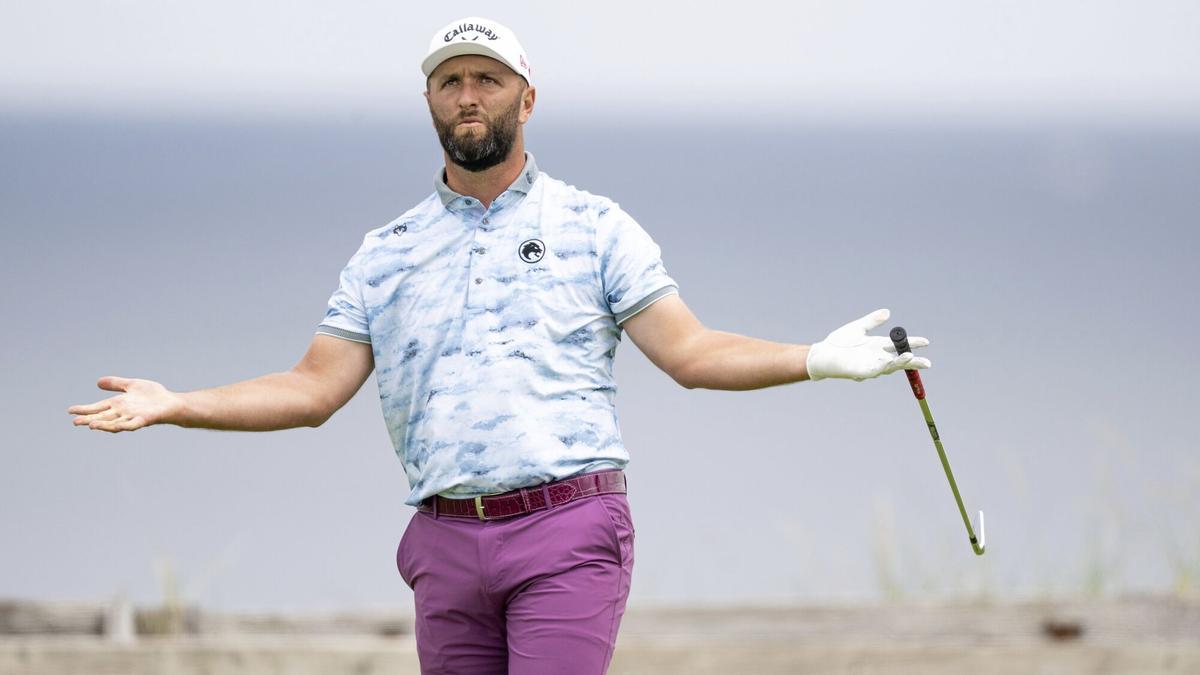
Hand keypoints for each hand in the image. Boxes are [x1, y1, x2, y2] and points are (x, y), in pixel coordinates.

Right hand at [68, 376, 181, 432]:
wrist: (171, 403)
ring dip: (103, 425)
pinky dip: (122, 426)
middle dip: (89, 419)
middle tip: (75, 422)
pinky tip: (115, 426)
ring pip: (114, 423)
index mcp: (118, 404)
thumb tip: (98, 382)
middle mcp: (123, 412)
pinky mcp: (144, 420)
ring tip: (90, 425)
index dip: (85, 409)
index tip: (70, 410)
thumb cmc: (153, 396)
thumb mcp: (132, 385)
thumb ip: (116, 384)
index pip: (97, 407)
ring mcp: (132, 417)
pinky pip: (131, 425)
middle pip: (102, 417)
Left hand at [806, 309, 930, 380]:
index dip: (913, 344)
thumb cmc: (839, 343)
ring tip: (911, 358)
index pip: (900, 346)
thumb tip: (887, 312)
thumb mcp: (858, 328)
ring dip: (901, 363)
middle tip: (928, 363)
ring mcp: (871, 366)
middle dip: (914, 362)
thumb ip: (872, 321)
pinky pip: (876, 370)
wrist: (823, 354)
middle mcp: (878, 357)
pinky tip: (890, 361)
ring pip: (890, 366)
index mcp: (879, 346)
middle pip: (900, 360)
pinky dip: (884, 366)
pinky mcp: (863, 372)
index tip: (926, 341)